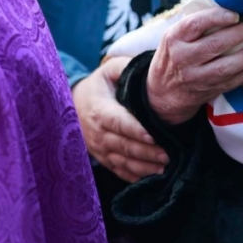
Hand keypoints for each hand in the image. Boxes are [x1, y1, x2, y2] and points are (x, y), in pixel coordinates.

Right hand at [73, 57, 168, 182]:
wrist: (73, 104)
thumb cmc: (98, 85)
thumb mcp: (108, 71)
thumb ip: (126, 67)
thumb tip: (151, 65)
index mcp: (99, 110)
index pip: (118, 122)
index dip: (135, 130)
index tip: (153, 135)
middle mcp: (97, 132)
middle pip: (123, 145)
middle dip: (147, 152)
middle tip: (169, 154)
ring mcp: (99, 148)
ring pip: (122, 161)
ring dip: (144, 167)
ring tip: (165, 168)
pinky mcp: (103, 158)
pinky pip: (119, 170)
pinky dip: (135, 176)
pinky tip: (153, 177)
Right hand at [147, 8, 242, 125]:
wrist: (163, 91)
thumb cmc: (174, 54)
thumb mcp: (175, 35)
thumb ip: (196, 23)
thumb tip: (226, 2)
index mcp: (174, 38)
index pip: (195, 24)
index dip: (218, 17)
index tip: (236, 14)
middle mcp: (183, 57)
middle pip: (216, 44)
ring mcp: (195, 77)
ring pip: (227, 66)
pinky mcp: (206, 91)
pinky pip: (231, 81)